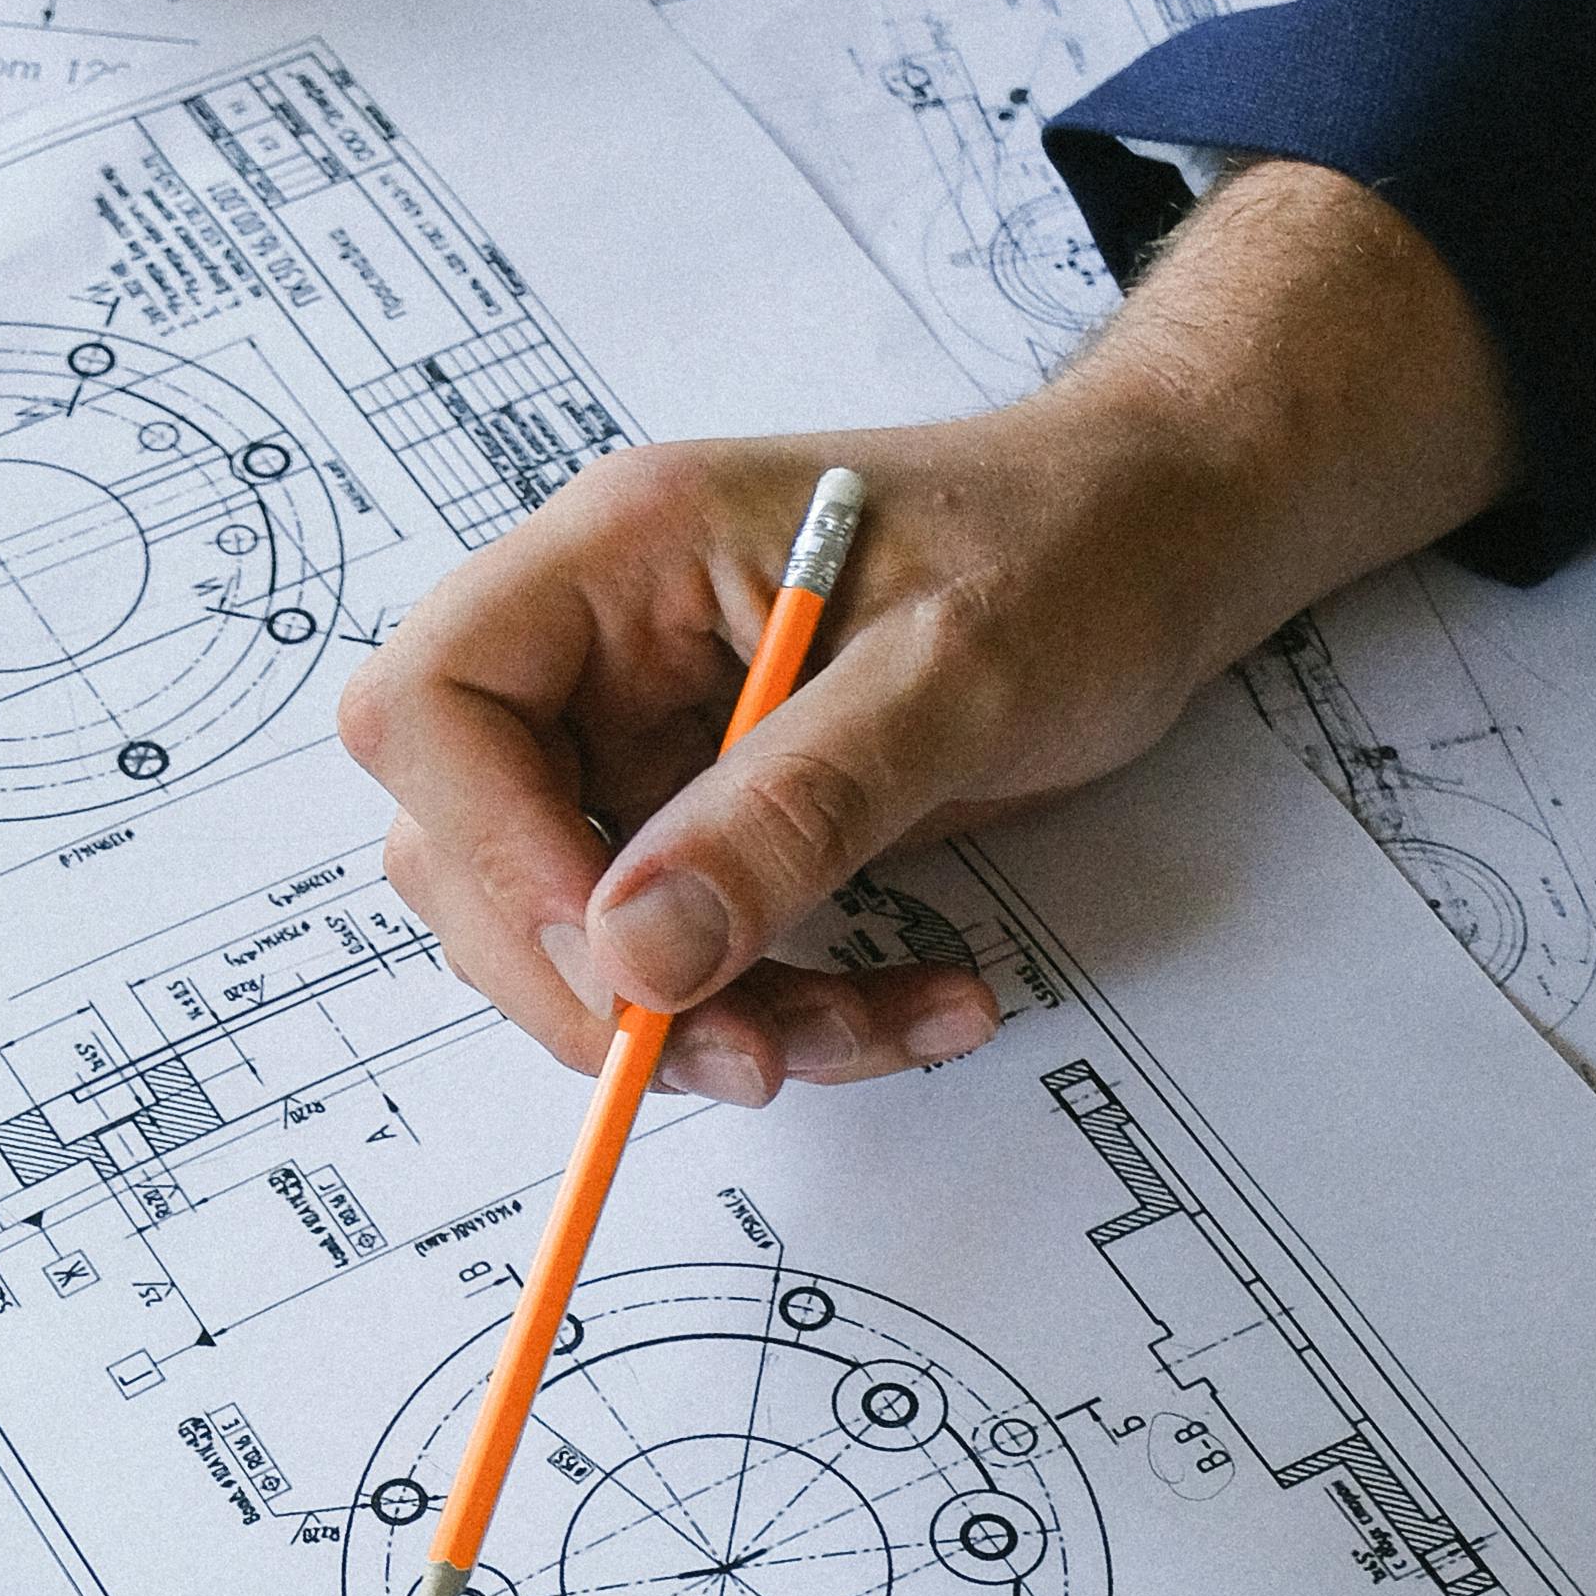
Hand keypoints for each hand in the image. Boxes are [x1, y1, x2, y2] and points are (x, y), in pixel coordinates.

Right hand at [339, 165, 1517, 1096]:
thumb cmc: (1072, 550)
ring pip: (577, 939)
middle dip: (601, 983)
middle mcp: (602, 649)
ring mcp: (646, 743)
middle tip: (748, 1052)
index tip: (624, 959)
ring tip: (878, 1030)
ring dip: (710, 1024)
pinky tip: (914, 1008)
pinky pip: (683, 963)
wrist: (1162, 544)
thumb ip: (792, 810)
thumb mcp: (953, 679)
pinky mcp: (708, 824)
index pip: (433, 705)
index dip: (492, 851)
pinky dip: (781, 1017)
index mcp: (621, 554)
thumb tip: (641, 957)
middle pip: (469, 850)